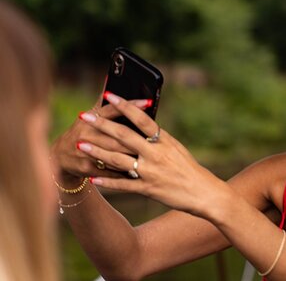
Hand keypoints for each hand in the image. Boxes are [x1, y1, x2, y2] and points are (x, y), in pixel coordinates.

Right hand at [50, 95, 149, 183]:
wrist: (60, 156)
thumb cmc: (85, 131)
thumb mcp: (91, 114)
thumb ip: (104, 100)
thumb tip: (110, 76)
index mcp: (90, 118)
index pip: (112, 110)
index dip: (130, 105)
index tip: (148, 101)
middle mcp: (86, 133)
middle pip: (116, 135)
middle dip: (137, 136)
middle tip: (156, 136)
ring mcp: (85, 151)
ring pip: (115, 153)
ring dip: (132, 155)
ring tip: (151, 155)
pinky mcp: (86, 167)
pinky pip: (110, 170)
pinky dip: (124, 171)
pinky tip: (139, 171)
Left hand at [77, 92, 224, 217]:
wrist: (202, 191)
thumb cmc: (189, 168)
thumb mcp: (176, 148)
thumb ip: (158, 138)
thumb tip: (141, 124)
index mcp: (164, 140)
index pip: (142, 118)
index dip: (124, 106)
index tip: (109, 96)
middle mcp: (156, 153)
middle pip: (124, 135)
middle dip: (102, 125)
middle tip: (84, 117)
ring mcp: (151, 171)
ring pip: (118, 159)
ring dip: (97, 151)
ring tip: (80, 145)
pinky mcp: (147, 189)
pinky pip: (123, 184)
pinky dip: (107, 181)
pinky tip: (93, 177)